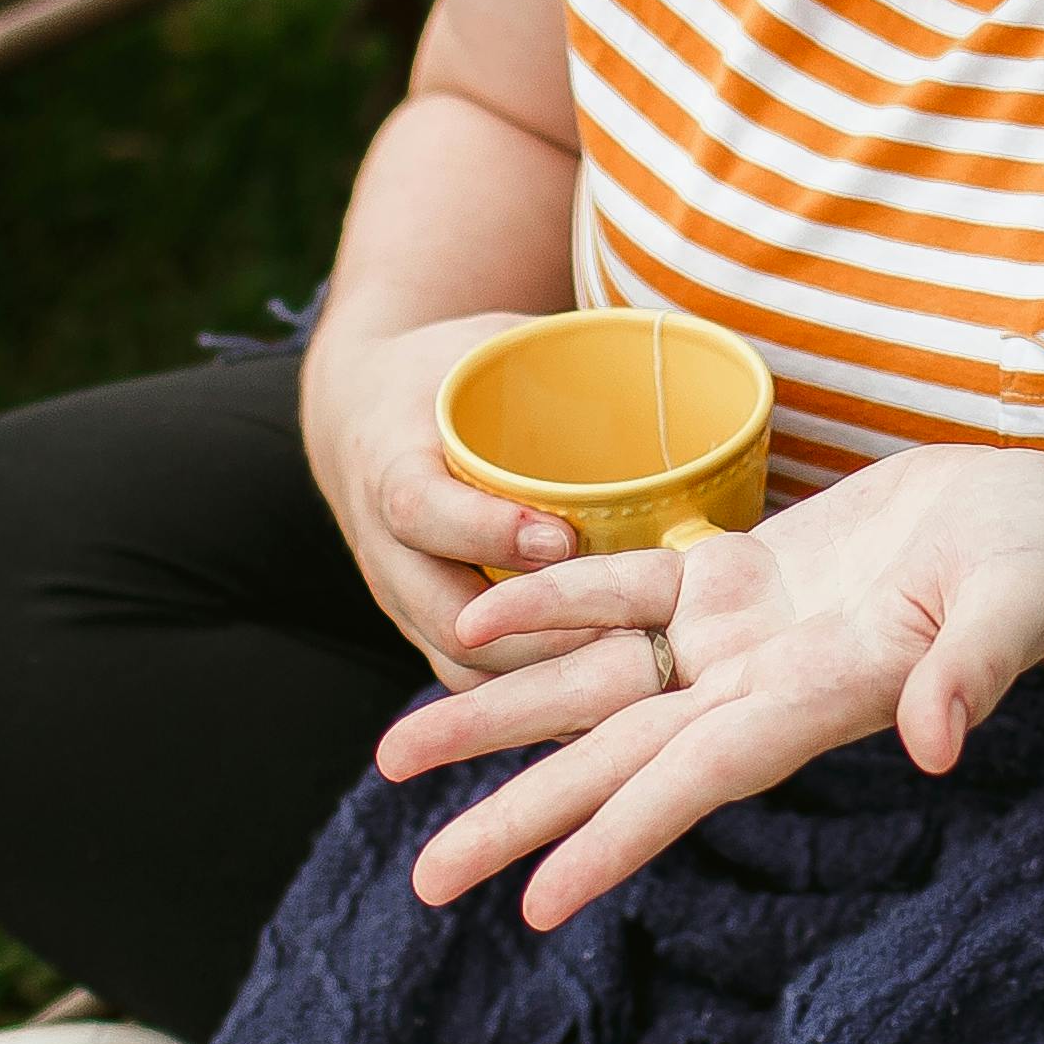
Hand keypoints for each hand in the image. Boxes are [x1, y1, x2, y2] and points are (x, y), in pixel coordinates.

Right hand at [294, 309, 593, 689]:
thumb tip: (680, 341)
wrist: (363, 416)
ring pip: (458, 663)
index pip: (420, 508)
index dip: (484, 530)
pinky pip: (471, 680)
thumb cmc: (448, 372)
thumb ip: (560, 351)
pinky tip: (603, 702)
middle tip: (620, 632)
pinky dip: (532, 698)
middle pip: (441, 612)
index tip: (558, 539)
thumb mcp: (487, 341)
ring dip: (538, 681)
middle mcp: (383, 544)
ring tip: (625, 676)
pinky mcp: (426, 628)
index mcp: (390, 461)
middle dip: (528, 635)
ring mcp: (401, 596)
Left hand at [373, 445, 1043, 927]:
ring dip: (499, 719)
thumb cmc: (1041, 559)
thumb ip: (975, 669)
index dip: (620, 835)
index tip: (540, 902)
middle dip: (521, 812)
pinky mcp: (738, 576)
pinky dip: (548, 608)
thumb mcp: (1016, 602)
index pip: (699, 778)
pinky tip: (470, 625)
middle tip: (422, 879)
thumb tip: (941, 743)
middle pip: (618, 757)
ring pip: (596, 684)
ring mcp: (742, 634)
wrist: (1038, 520)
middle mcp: (761, 685)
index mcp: (821, 699)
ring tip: (395, 760)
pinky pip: (623, 590)